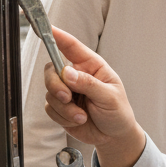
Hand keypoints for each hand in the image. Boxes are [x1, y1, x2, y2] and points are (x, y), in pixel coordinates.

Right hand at [43, 27, 145, 166]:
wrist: (114, 137)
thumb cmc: (118, 112)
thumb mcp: (110, 97)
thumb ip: (89, 84)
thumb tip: (67, 73)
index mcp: (92, 66)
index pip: (72, 47)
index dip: (58, 36)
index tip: (48, 29)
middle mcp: (77, 76)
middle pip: (52, 70)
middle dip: (56, 85)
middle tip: (67, 97)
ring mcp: (67, 92)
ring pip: (50, 92)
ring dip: (64, 108)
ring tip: (82, 116)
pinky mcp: (60, 108)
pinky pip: (50, 109)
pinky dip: (63, 117)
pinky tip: (78, 120)